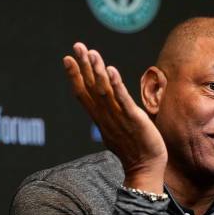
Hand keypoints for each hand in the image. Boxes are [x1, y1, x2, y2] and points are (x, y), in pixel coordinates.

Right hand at [63, 42, 167, 192]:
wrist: (145, 168)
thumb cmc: (133, 149)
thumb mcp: (116, 128)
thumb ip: (109, 114)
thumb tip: (105, 104)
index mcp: (101, 118)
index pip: (83, 93)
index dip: (75, 76)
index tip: (67, 58)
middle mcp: (106, 116)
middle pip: (90, 88)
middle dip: (83, 66)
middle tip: (76, 46)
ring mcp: (118, 118)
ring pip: (104, 91)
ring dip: (97, 71)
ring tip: (92, 53)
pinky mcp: (134, 120)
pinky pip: (123, 100)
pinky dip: (116, 85)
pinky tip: (111, 71)